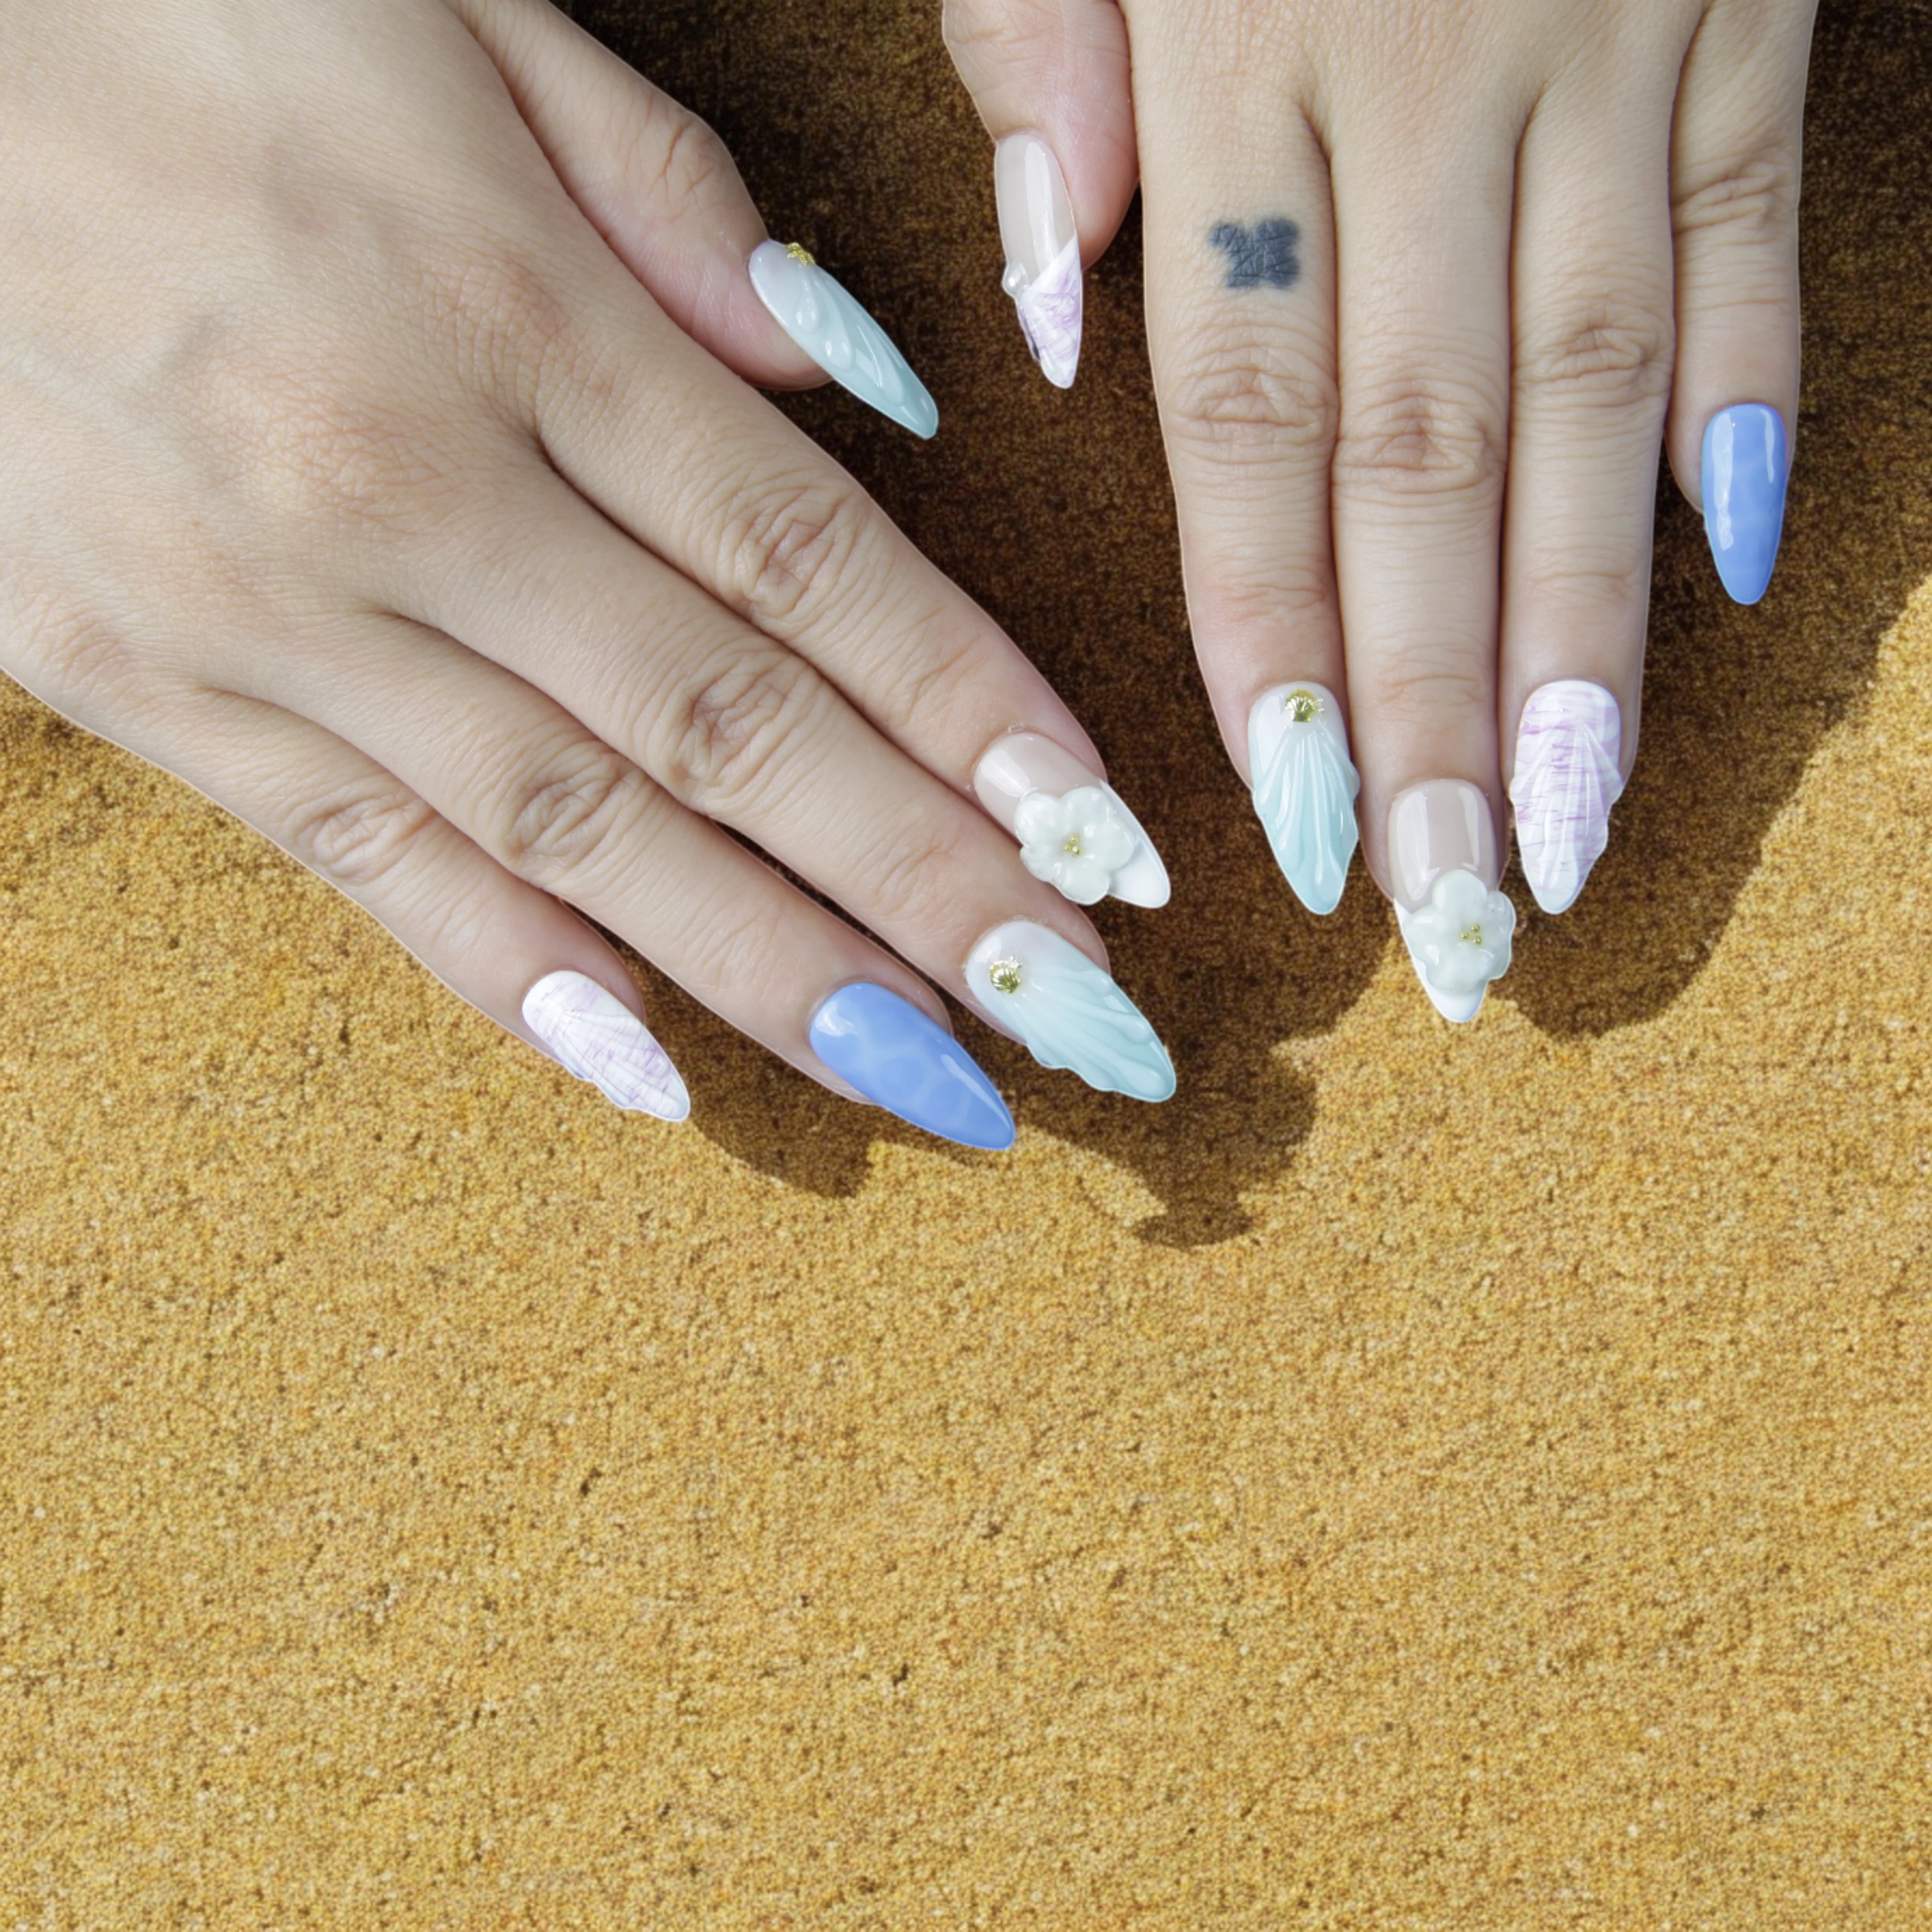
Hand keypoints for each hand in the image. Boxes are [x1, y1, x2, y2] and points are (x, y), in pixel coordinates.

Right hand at [0, 0, 1180, 1150]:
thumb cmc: (162, 0)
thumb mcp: (441, 13)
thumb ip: (661, 202)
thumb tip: (849, 386)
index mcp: (507, 304)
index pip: (813, 563)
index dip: (976, 716)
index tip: (1103, 844)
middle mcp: (404, 483)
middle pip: (728, 733)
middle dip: (926, 893)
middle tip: (1081, 1026)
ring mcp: (264, 607)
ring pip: (574, 837)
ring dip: (771, 974)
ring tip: (934, 1086)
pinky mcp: (137, 682)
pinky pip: (364, 865)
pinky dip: (517, 982)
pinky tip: (660, 1077)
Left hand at [947, 0, 1814, 1016]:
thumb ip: (1048, 42)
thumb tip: (1062, 294)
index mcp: (1244, 39)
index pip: (1245, 414)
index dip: (1268, 630)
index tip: (1291, 817)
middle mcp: (1437, 70)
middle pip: (1423, 452)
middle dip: (1436, 702)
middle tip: (1443, 917)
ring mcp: (1617, 30)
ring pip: (1593, 384)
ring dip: (1587, 625)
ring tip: (1568, 828)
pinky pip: (1752, 217)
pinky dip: (1746, 389)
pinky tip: (1725, 562)